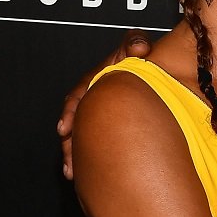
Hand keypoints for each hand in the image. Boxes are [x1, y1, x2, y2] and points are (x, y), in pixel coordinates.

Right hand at [58, 31, 152, 178]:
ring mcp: (96, 114)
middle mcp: (92, 99)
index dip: (70, 113)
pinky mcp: (103, 128)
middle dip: (68, 143)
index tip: (65, 128)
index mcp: (95, 81)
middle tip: (69, 162)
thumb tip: (139, 48)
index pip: (77, 98)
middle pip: (74, 124)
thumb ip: (136, 43)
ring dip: (73, 155)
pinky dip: (86, 159)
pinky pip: (91, 144)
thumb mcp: (137, 47)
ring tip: (71, 171)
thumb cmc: (140, 59)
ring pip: (79, 137)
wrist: (151, 72)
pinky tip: (82, 174)